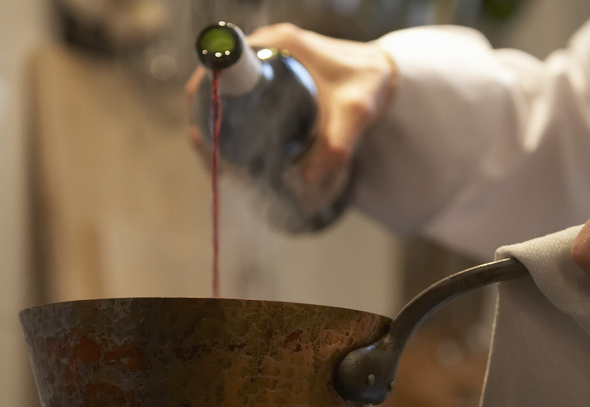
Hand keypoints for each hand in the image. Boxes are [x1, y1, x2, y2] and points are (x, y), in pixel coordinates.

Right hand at [184, 23, 397, 184]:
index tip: (206, 131)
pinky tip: (230, 152)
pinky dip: (228, 123)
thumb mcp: (358, 113)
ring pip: (223, 93)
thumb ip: (339, 145)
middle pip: (214, 81)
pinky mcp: (269, 77)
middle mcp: (267, 47)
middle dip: (205, 119)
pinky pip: (237, 98)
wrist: (383, 75)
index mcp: (279, 43)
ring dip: (214, 125)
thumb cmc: (370, 85)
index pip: (223, 62)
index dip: (205, 94)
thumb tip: (309, 180)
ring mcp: (266, 62)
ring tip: (221, 163)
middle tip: (214, 158)